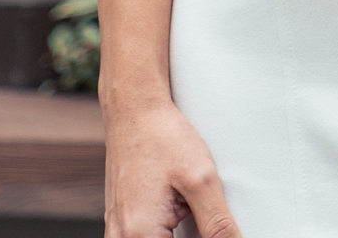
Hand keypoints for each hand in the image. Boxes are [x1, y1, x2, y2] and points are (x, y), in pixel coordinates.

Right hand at [102, 98, 238, 237]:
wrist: (134, 111)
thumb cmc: (164, 138)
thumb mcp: (201, 180)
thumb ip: (217, 223)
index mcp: (139, 234)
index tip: (219, 229)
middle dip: (192, 235)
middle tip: (198, 207)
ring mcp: (117, 230)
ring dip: (181, 233)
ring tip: (190, 206)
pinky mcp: (121, 221)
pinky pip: (144, 237)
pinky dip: (166, 230)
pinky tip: (182, 209)